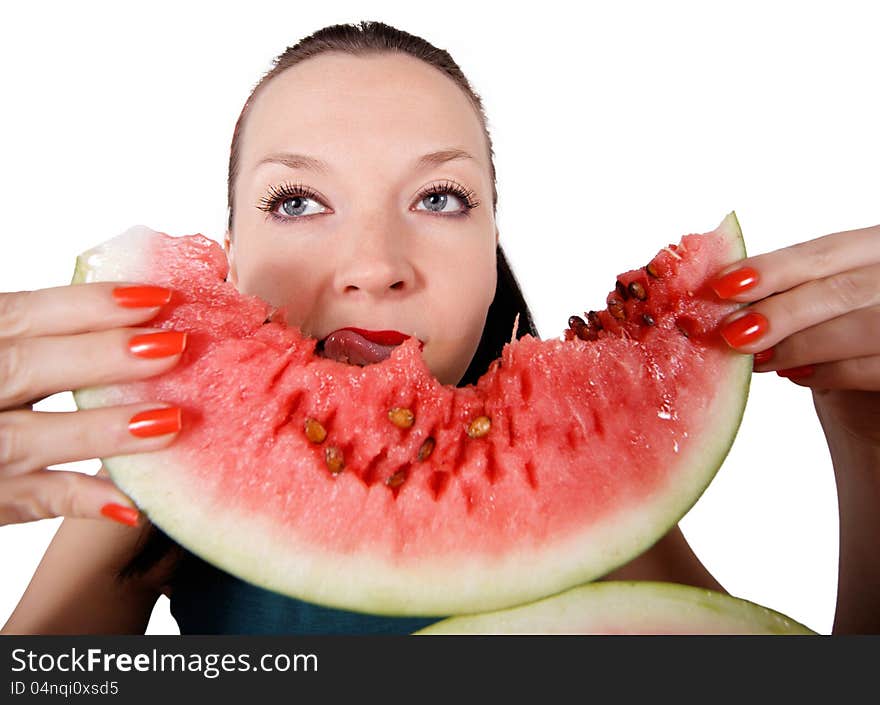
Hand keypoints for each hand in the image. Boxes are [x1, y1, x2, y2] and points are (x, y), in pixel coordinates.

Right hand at [0, 283, 186, 526]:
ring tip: (169, 421)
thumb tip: (132, 313)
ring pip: (25, 438)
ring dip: (99, 430)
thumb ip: (30, 339)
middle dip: (100, 357)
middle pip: (24, 368)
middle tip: (174, 347)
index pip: (21, 315)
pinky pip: (27, 502)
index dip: (88, 305)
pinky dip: (78, 499)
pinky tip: (130, 501)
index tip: (157, 297)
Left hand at [707, 222, 879, 446]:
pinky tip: (796, 376)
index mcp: (877, 247)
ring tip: (759, 361)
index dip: (774, 268)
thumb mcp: (810, 306)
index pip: (825, 251)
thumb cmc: (835, 340)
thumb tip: (721, 289)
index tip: (724, 285)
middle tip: (734, 334)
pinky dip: (832, 373)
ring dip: (802, 346)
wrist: (871, 397)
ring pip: (865, 327)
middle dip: (783, 313)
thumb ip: (782, 291)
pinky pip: (877, 367)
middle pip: (844, 289)